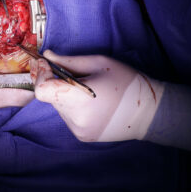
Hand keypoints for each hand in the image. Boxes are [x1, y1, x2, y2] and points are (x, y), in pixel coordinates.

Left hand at [31, 50, 163, 141]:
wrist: (149, 113)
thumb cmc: (126, 83)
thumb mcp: (99, 63)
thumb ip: (69, 61)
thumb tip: (46, 55)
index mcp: (79, 98)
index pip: (42, 90)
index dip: (41, 75)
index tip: (49, 65)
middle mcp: (75, 118)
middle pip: (51, 96)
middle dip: (59, 84)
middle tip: (80, 77)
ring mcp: (78, 130)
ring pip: (60, 106)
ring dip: (67, 96)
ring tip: (93, 93)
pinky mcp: (82, 136)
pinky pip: (69, 116)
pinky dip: (75, 108)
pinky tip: (95, 105)